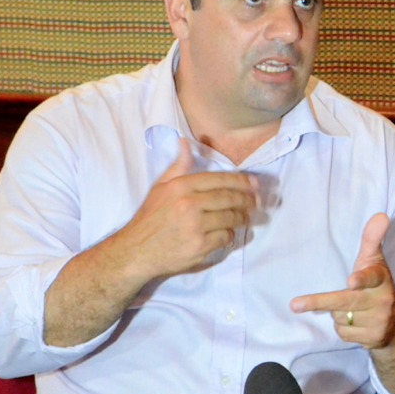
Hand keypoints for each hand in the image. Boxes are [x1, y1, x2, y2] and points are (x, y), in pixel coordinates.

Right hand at [119, 138, 257, 279]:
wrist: (137, 251)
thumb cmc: (150, 218)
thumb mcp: (160, 187)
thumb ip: (177, 166)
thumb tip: (185, 142)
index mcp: (181, 187)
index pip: (218, 179)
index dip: (240, 181)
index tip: (254, 183)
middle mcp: (189, 204)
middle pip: (228, 198)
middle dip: (246, 199)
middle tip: (257, 200)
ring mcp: (196, 226)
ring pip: (230, 218)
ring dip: (241, 217)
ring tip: (246, 216)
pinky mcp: (200, 246)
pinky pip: (224, 237)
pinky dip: (229, 235)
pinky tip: (228, 233)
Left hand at [290, 213, 394, 349]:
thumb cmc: (378, 284)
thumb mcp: (375, 261)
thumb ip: (372, 239)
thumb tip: (381, 215)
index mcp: (381, 279)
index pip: (371, 277)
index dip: (361, 279)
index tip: (351, 282)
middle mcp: (382, 300)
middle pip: (344, 301)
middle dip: (319, 302)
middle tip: (295, 304)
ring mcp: (378, 321)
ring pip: (340, 317)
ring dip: (336, 313)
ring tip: (349, 308)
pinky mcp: (372, 339)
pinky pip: (343, 332)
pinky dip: (342, 328)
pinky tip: (353, 322)